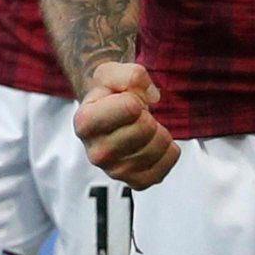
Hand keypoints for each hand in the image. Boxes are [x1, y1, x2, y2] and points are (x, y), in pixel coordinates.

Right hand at [74, 60, 179, 187]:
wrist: (110, 116)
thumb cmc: (111, 94)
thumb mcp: (112, 72)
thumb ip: (129, 75)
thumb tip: (151, 97)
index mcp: (85, 123)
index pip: (131, 107)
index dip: (135, 98)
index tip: (126, 100)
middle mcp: (96, 153)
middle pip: (146, 128)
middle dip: (148, 115)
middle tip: (137, 116)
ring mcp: (115, 171)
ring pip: (159, 146)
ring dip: (159, 131)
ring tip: (144, 129)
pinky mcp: (135, 182)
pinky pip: (167, 165)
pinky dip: (169, 151)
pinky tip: (154, 144)